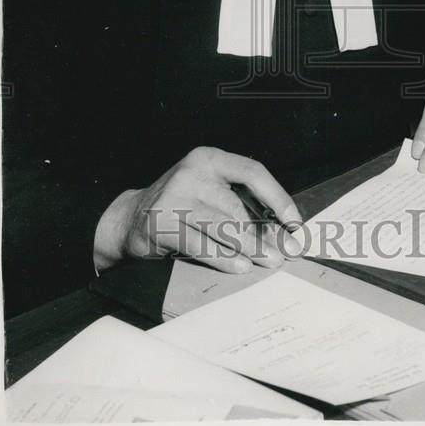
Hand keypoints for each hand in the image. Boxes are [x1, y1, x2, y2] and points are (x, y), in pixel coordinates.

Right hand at [93, 147, 302, 273]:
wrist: (130, 218)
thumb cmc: (181, 205)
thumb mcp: (210, 191)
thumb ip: (240, 203)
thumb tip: (281, 231)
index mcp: (209, 159)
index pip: (252, 172)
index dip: (278, 197)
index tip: (294, 222)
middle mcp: (191, 172)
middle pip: (237, 205)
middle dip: (264, 234)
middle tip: (284, 254)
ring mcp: (173, 196)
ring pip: (221, 226)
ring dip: (249, 248)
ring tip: (267, 261)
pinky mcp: (159, 223)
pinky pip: (199, 244)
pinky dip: (223, 258)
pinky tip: (239, 267)